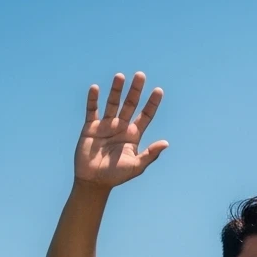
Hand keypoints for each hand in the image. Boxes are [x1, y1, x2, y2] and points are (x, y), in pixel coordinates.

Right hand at [74, 71, 167, 188]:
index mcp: (133, 135)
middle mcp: (121, 127)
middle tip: (140, 75)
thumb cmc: (116, 176)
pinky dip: (93, 99)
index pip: (145, 116)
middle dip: (135, 91)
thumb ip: (150, 154)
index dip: (152, 103)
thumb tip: (166, 143)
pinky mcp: (91, 127)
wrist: (94, 181)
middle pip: (130, 104)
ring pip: (112, 103)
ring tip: (120, 76)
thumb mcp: (136, 166)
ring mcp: (106, 125)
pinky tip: (96, 88)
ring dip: (116, 90)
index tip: (159, 90)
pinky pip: (92, 110)